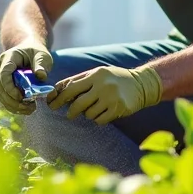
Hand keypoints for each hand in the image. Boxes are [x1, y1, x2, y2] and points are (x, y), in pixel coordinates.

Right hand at [0, 39, 54, 114]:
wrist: (27, 52)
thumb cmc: (35, 54)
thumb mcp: (42, 56)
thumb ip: (41, 64)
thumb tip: (41, 75)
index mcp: (8, 57)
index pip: (3, 74)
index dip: (10, 88)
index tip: (21, 97)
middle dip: (12, 100)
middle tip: (30, 107)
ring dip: (12, 105)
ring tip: (29, 109)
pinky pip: (0, 97)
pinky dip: (11, 106)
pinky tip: (23, 109)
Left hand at [48, 64, 162, 124]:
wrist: (141, 84)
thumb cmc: (114, 78)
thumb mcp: (97, 73)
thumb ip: (79, 80)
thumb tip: (57, 90)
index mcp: (95, 74)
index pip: (70, 87)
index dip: (58, 97)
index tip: (51, 104)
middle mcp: (102, 85)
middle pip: (77, 103)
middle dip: (70, 111)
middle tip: (69, 114)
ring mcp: (111, 97)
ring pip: (89, 114)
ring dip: (88, 114)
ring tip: (95, 108)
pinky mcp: (119, 108)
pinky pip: (100, 120)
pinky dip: (98, 119)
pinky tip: (104, 113)